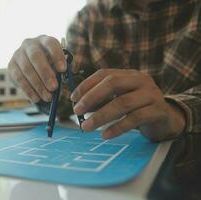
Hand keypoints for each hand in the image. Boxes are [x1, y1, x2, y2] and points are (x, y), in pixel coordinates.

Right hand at [8, 35, 65, 102]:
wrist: (30, 65)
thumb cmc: (48, 64)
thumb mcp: (55, 63)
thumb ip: (58, 69)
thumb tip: (61, 79)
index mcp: (44, 40)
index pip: (50, 43)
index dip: (57, 56)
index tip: (63, 70)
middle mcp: (29, 44)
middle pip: (36, 56)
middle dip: (45, 73)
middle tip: (54, 87)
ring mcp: (18, 54)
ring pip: (27, 69)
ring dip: (38, 85)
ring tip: (48, 97)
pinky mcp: (11, 66)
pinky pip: (19, 78)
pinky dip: (28, 90)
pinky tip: (36, 98)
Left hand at [71, 69, 185, 140]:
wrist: (167, 119)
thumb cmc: (138, 108)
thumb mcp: (120, 99)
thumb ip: (102, 100)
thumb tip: (78, 106)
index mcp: (129, 75)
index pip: (105, 74)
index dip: (86, 85)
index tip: (73, 98)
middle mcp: (141, 80)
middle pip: (113, 83)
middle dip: (91, 97)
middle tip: (77, 110)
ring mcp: (151, 95)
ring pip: (122, 102)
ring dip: (101, 115)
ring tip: (86, 127)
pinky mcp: (158, 111)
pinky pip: (134, 119)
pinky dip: (117, 127)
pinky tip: (105, 135)